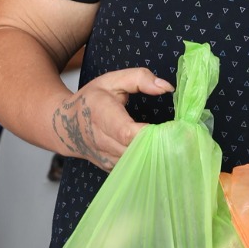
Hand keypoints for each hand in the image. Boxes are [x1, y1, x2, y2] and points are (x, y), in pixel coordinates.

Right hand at [49, 67, 172, 169]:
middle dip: (160, 146)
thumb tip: (167, 87)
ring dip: (156, 155)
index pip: (126, 132)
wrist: (64, 125)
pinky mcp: (110, 168)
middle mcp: (101, 140)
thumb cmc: (92, 99)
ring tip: (175, 144)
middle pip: (135, 151)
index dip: (150, 135)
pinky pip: (133, 168)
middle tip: (184, 137)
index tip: (173, 129)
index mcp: (102, 114)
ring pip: (136, 163)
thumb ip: (140, 79)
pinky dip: (148, 162)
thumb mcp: (112, 80)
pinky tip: (160, 152)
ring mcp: (105, 157)